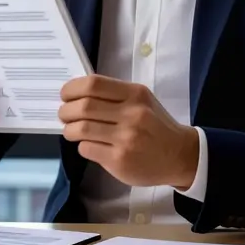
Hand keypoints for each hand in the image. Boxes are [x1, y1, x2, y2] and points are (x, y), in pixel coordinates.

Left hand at [58, 75, 199, 188]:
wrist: (180, 155)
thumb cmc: (156, 126)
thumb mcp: (143, 102)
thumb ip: (115, 96)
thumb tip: (78, 95)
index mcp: (135, 94)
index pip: (93, 84)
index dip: (72, 89)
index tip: (65, 95)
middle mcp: (131, 114)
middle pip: (83, 107)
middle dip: (66, 111)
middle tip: (64, 115)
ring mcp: (126, 138)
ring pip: (81, 129)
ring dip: (69, 130)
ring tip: (72, 131)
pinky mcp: (120, 160)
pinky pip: (87, 149)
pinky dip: (82, 146)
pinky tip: (89, 146)